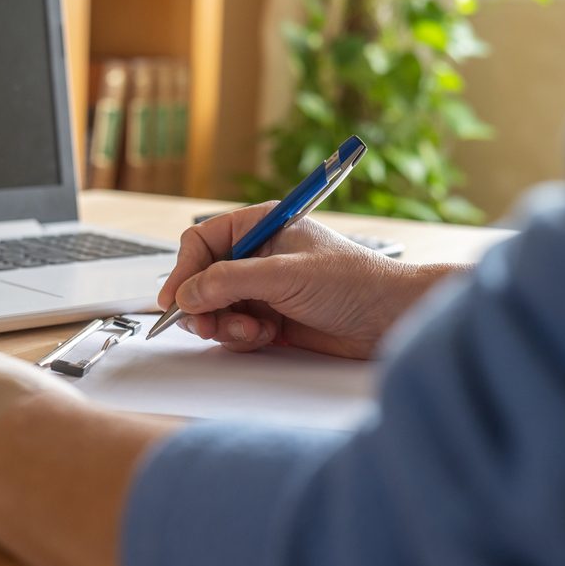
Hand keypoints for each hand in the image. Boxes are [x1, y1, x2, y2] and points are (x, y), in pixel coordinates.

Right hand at [158, 202, 455, 358]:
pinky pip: (233, 329)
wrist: (390, 320)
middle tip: (208, 324)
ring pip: (214, 308)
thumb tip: (188, 293)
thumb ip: (231, 281)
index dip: (183, 269)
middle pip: (201, 279)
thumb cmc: (354, 283)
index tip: (174, 299)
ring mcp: (261, 289)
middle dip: (202, 304)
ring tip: (253, 330)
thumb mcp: (286, 275)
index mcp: (260, 228)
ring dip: (225, 324)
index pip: (201, 242)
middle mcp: (256, 257)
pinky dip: (242, 337)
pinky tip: (268, 335)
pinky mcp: (268, 319)